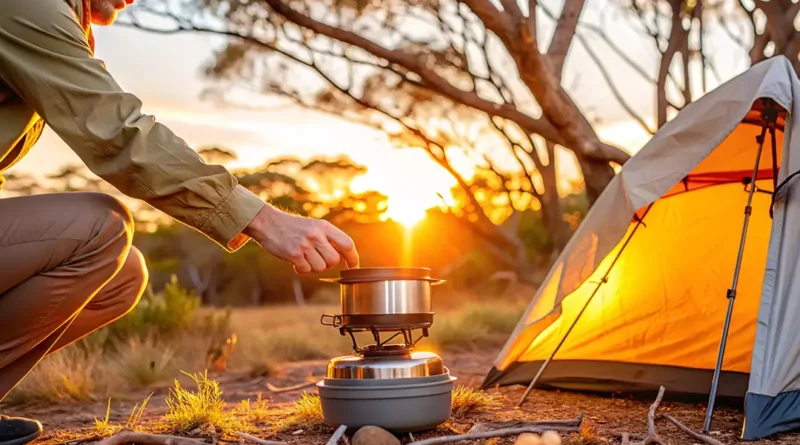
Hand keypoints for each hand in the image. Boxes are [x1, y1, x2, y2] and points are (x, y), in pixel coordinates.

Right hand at [243, 203, 358, 273]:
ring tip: (303, 257)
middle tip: (316, 258)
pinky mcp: (293, 254)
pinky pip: (306, 270)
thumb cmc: (293, 227)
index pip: (347, 244)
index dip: (353, 257)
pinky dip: (301, 269)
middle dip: (327, 264)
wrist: (268, 222)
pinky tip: (295, 261)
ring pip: (320, 267)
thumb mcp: (314, 226)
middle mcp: (317, 235)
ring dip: (312, 267)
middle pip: (334, 260)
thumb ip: (328, 238)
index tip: (354, 266)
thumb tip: (343, 257)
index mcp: (324, 227)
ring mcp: (305, 244)